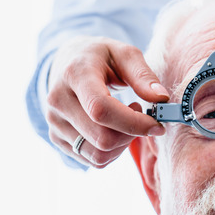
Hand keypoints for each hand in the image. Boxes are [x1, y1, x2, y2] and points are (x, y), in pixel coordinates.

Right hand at [45, 36, 168, 167]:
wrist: (66, 63)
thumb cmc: (100, 58)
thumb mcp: (124, 54)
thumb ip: (143, 75)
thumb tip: (161, 98)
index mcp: (74, 74)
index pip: (101, 110)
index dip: (133, 123)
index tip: (156, 124)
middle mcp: (58, 101)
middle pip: (102, 138)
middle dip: (131, 135)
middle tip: (141, 116)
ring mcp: (54, 122)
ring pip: (98, 156)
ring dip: (122, 145)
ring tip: (125, 121)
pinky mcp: (56, 138)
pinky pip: (92, 160)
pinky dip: (112, 151)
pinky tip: (113, 129)